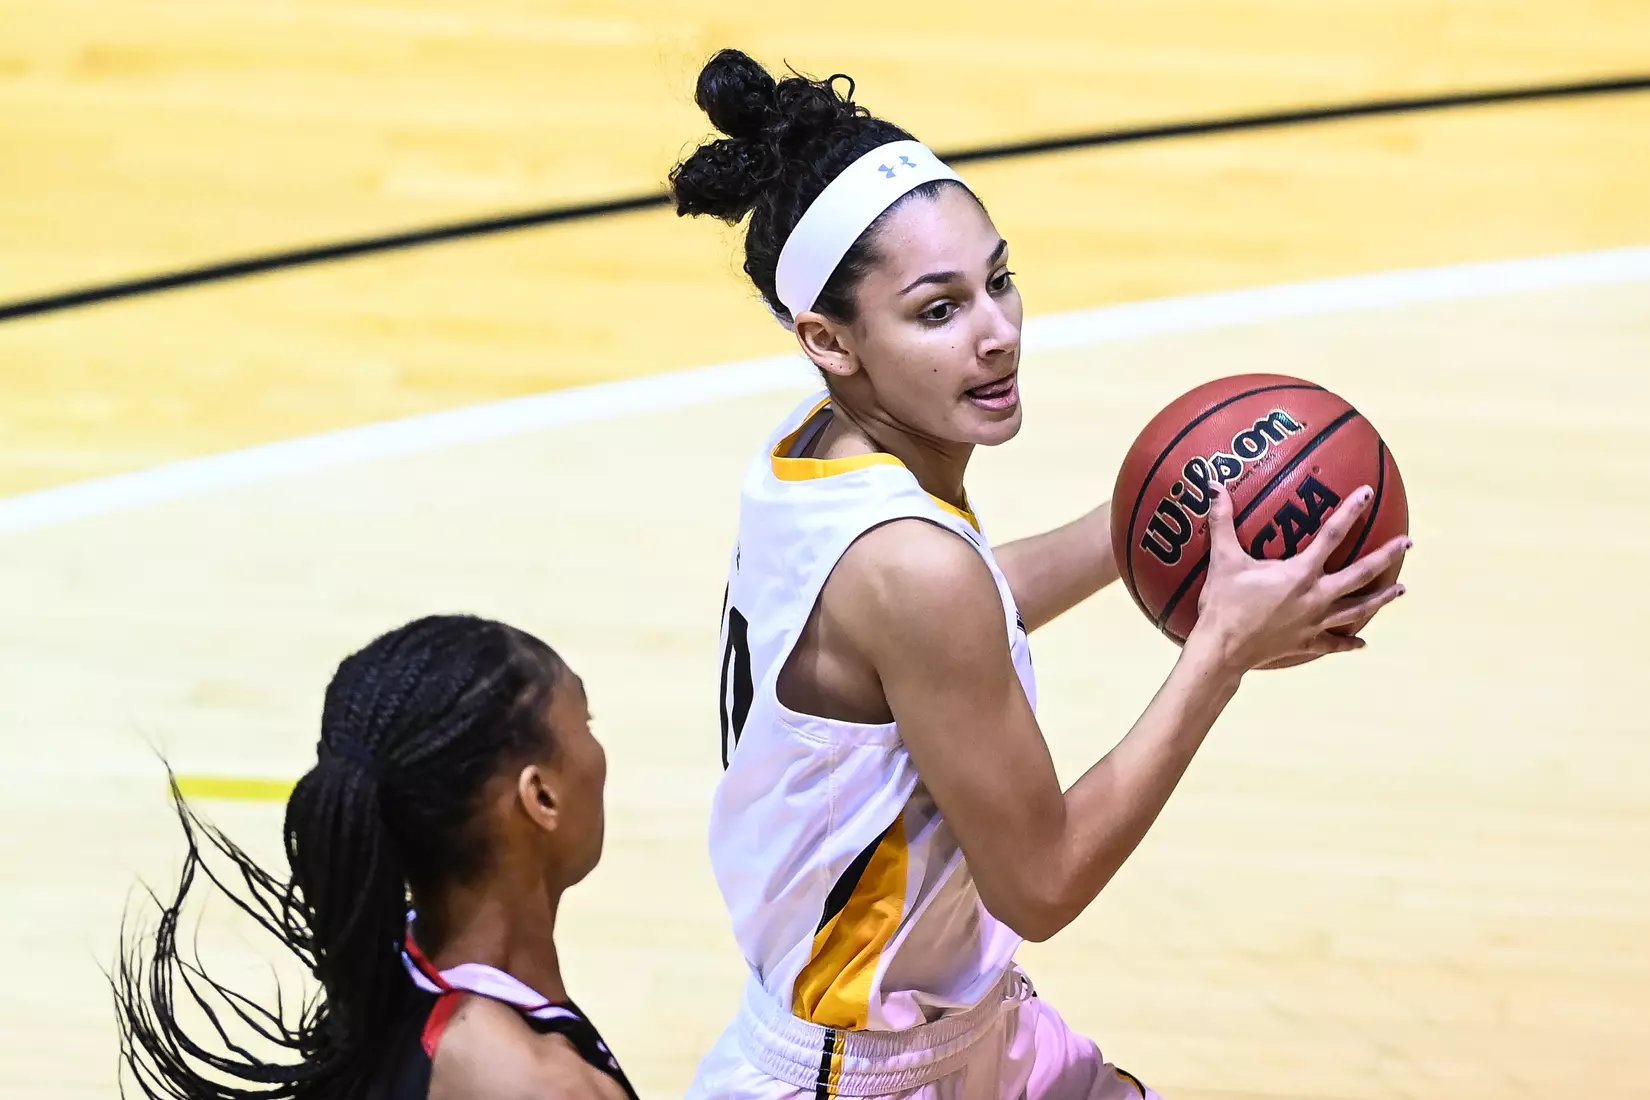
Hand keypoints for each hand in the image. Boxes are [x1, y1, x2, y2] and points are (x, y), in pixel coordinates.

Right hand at [1191, 480, 1409, 671]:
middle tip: (1407, 543)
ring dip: (1381, 598)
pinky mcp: (1307, 643)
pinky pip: (1334, 643)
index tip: (1367, 493)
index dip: (1350, 512)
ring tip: (1401, 590)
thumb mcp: (1223, 559)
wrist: (1222, 649)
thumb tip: (1213, 484)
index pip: (1332, 535)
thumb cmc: (1224, 603)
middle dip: (1386, 557)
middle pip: (1360, 574)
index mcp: (1300, 573)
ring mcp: (1315, 622)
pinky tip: (1363, 644)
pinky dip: (1349, 643)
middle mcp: (1316, 597)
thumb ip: (1222, 521)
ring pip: (1358, 609)